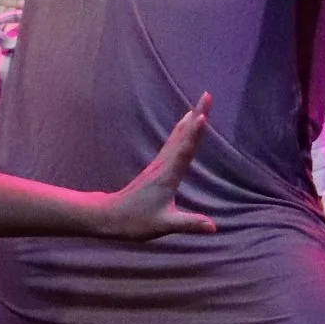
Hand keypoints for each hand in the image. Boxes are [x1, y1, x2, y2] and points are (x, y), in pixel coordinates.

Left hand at [98, 95, 218, 238]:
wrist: (110, 216)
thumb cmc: (136, 221)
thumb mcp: (164, 225)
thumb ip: (189, 224)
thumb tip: (214, 227)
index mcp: (167, 177)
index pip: (184, 152)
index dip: (195, 134)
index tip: (203, 116)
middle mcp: (163, 165)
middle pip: (183, 136)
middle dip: (196, 115)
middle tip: (207, 96)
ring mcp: (159, 165)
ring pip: (177, 137)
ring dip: (189, 120)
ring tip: (199, 106)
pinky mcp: (157, 167)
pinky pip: (172, 143)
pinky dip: (182, 132)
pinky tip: (184, 127)